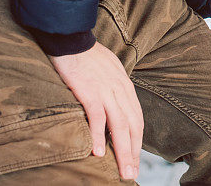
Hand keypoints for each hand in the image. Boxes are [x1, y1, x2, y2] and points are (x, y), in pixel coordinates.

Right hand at [48, 42, 142, 180]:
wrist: (72, 39)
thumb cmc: (88, 56)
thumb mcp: (110, 72)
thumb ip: (116, 89)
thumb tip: (118, 105)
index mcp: (126, 87)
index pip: (137, 119)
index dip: (137, 141)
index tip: (136, 160)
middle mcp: (120, 91)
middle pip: (132, 126)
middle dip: (133, 153)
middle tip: (131, 174)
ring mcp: (106, 91)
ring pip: (119, 126)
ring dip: (122, 151)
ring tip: (123, 171)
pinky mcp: (89, 91)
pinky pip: (97, 117)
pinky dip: (99, 135)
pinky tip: (99, 152)